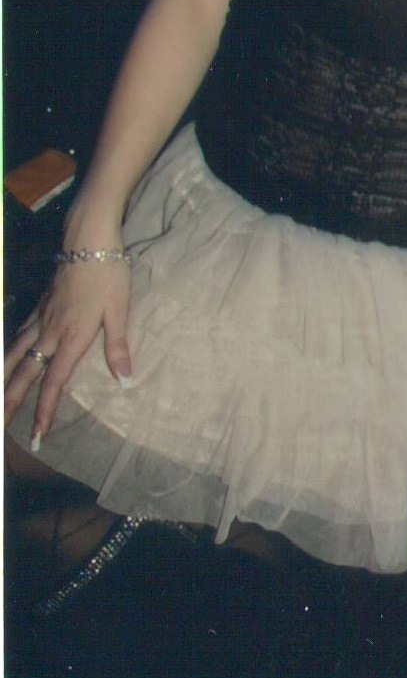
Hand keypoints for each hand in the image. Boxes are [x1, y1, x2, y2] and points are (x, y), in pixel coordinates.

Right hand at [3, 258, 131, 443]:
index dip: (44, 410)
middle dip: (9, 403)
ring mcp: (39, 319)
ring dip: (1, 380)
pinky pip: (16, 337)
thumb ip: (117, 346)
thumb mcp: (119, 309)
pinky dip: (6, 354)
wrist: (87, 241)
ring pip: (13, 355)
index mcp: (71, 337)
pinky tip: (4, 362)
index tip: (36, 435)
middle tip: (0, 428)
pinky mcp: (37, 308)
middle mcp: (49, 333)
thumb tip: (124, 380)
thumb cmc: (108, 275)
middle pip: (24, 374)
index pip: (54, 382)